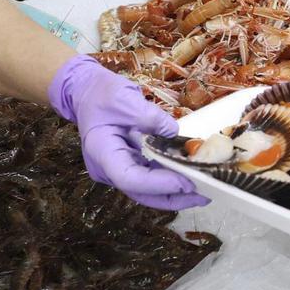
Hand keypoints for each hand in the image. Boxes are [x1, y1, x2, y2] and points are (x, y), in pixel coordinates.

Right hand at [48, 55, 209, 211]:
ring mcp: (117, 169)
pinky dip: (168, 180)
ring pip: (146, 191)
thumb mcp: (126, 99)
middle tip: (203, 197)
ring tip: (203, 191)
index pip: (130, 178)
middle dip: (172, 198)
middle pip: (140, 193)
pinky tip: (189, 177)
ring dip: (174, 193)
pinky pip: (149, 178)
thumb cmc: (101, 94)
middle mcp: (107, 168)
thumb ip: (151, 117)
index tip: (186, 181)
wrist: (87, 92)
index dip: (159, 184)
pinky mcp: (128, 164)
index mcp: (101, 152)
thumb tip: (174, 134)